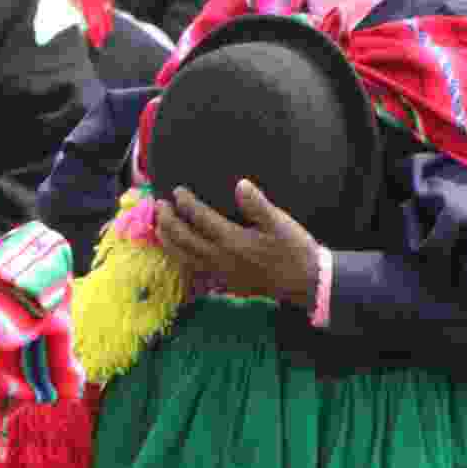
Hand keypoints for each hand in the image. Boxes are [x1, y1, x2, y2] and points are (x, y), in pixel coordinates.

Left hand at [153, 178, 319, 309]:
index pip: (200, 219)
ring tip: (159, 227)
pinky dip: (181, 258)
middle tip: (159, 205)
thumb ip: (258, 204)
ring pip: (185, 257)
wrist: (307, 283)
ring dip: (169, 241)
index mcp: (233, 240)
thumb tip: (240, 184)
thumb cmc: (295, 249)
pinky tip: (178, 252)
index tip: (177, 190)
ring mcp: (222, 273)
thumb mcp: (280, 223)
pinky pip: (194, 269)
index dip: (186, 204)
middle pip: (185, 239)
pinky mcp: (226, 283)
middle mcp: (221, 258)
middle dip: (169, 222)